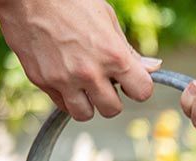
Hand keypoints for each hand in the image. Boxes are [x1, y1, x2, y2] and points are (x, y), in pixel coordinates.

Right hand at [0, 0, 160, 119]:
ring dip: (87, 104)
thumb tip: (154, 68)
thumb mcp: (107, 19)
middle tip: (103, 83)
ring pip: (85, 115)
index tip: (130, 82)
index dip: (137, 88)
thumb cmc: (69, 0)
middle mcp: (89, 73)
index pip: (142, 92)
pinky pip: (60, 104)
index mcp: (113, 56)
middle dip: (110, 99)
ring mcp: (64, 79)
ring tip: (83, 85)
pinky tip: (65, 78)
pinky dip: (65, 97)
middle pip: (112, 110)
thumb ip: (129, 50)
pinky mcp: (41, 80)